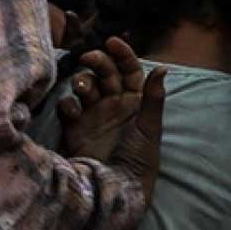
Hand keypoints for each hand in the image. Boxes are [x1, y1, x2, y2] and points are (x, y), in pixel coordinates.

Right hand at [58, 37, 166, 201]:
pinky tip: (72, 112)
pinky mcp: (74, 126)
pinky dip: (68, 103)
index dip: (122, 54)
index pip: (129, 71)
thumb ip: (153, 98)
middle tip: (89, 58)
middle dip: (97, 61)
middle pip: (105, 73)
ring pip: (85, 85)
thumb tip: (162, 68)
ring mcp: (92, 114)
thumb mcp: (150, 129)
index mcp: (135, 102)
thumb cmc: (138, 159)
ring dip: (82, 80)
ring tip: (82, 87)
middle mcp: (113, 105)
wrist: (114, 187)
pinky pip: (68, 106)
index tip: (112, 42)